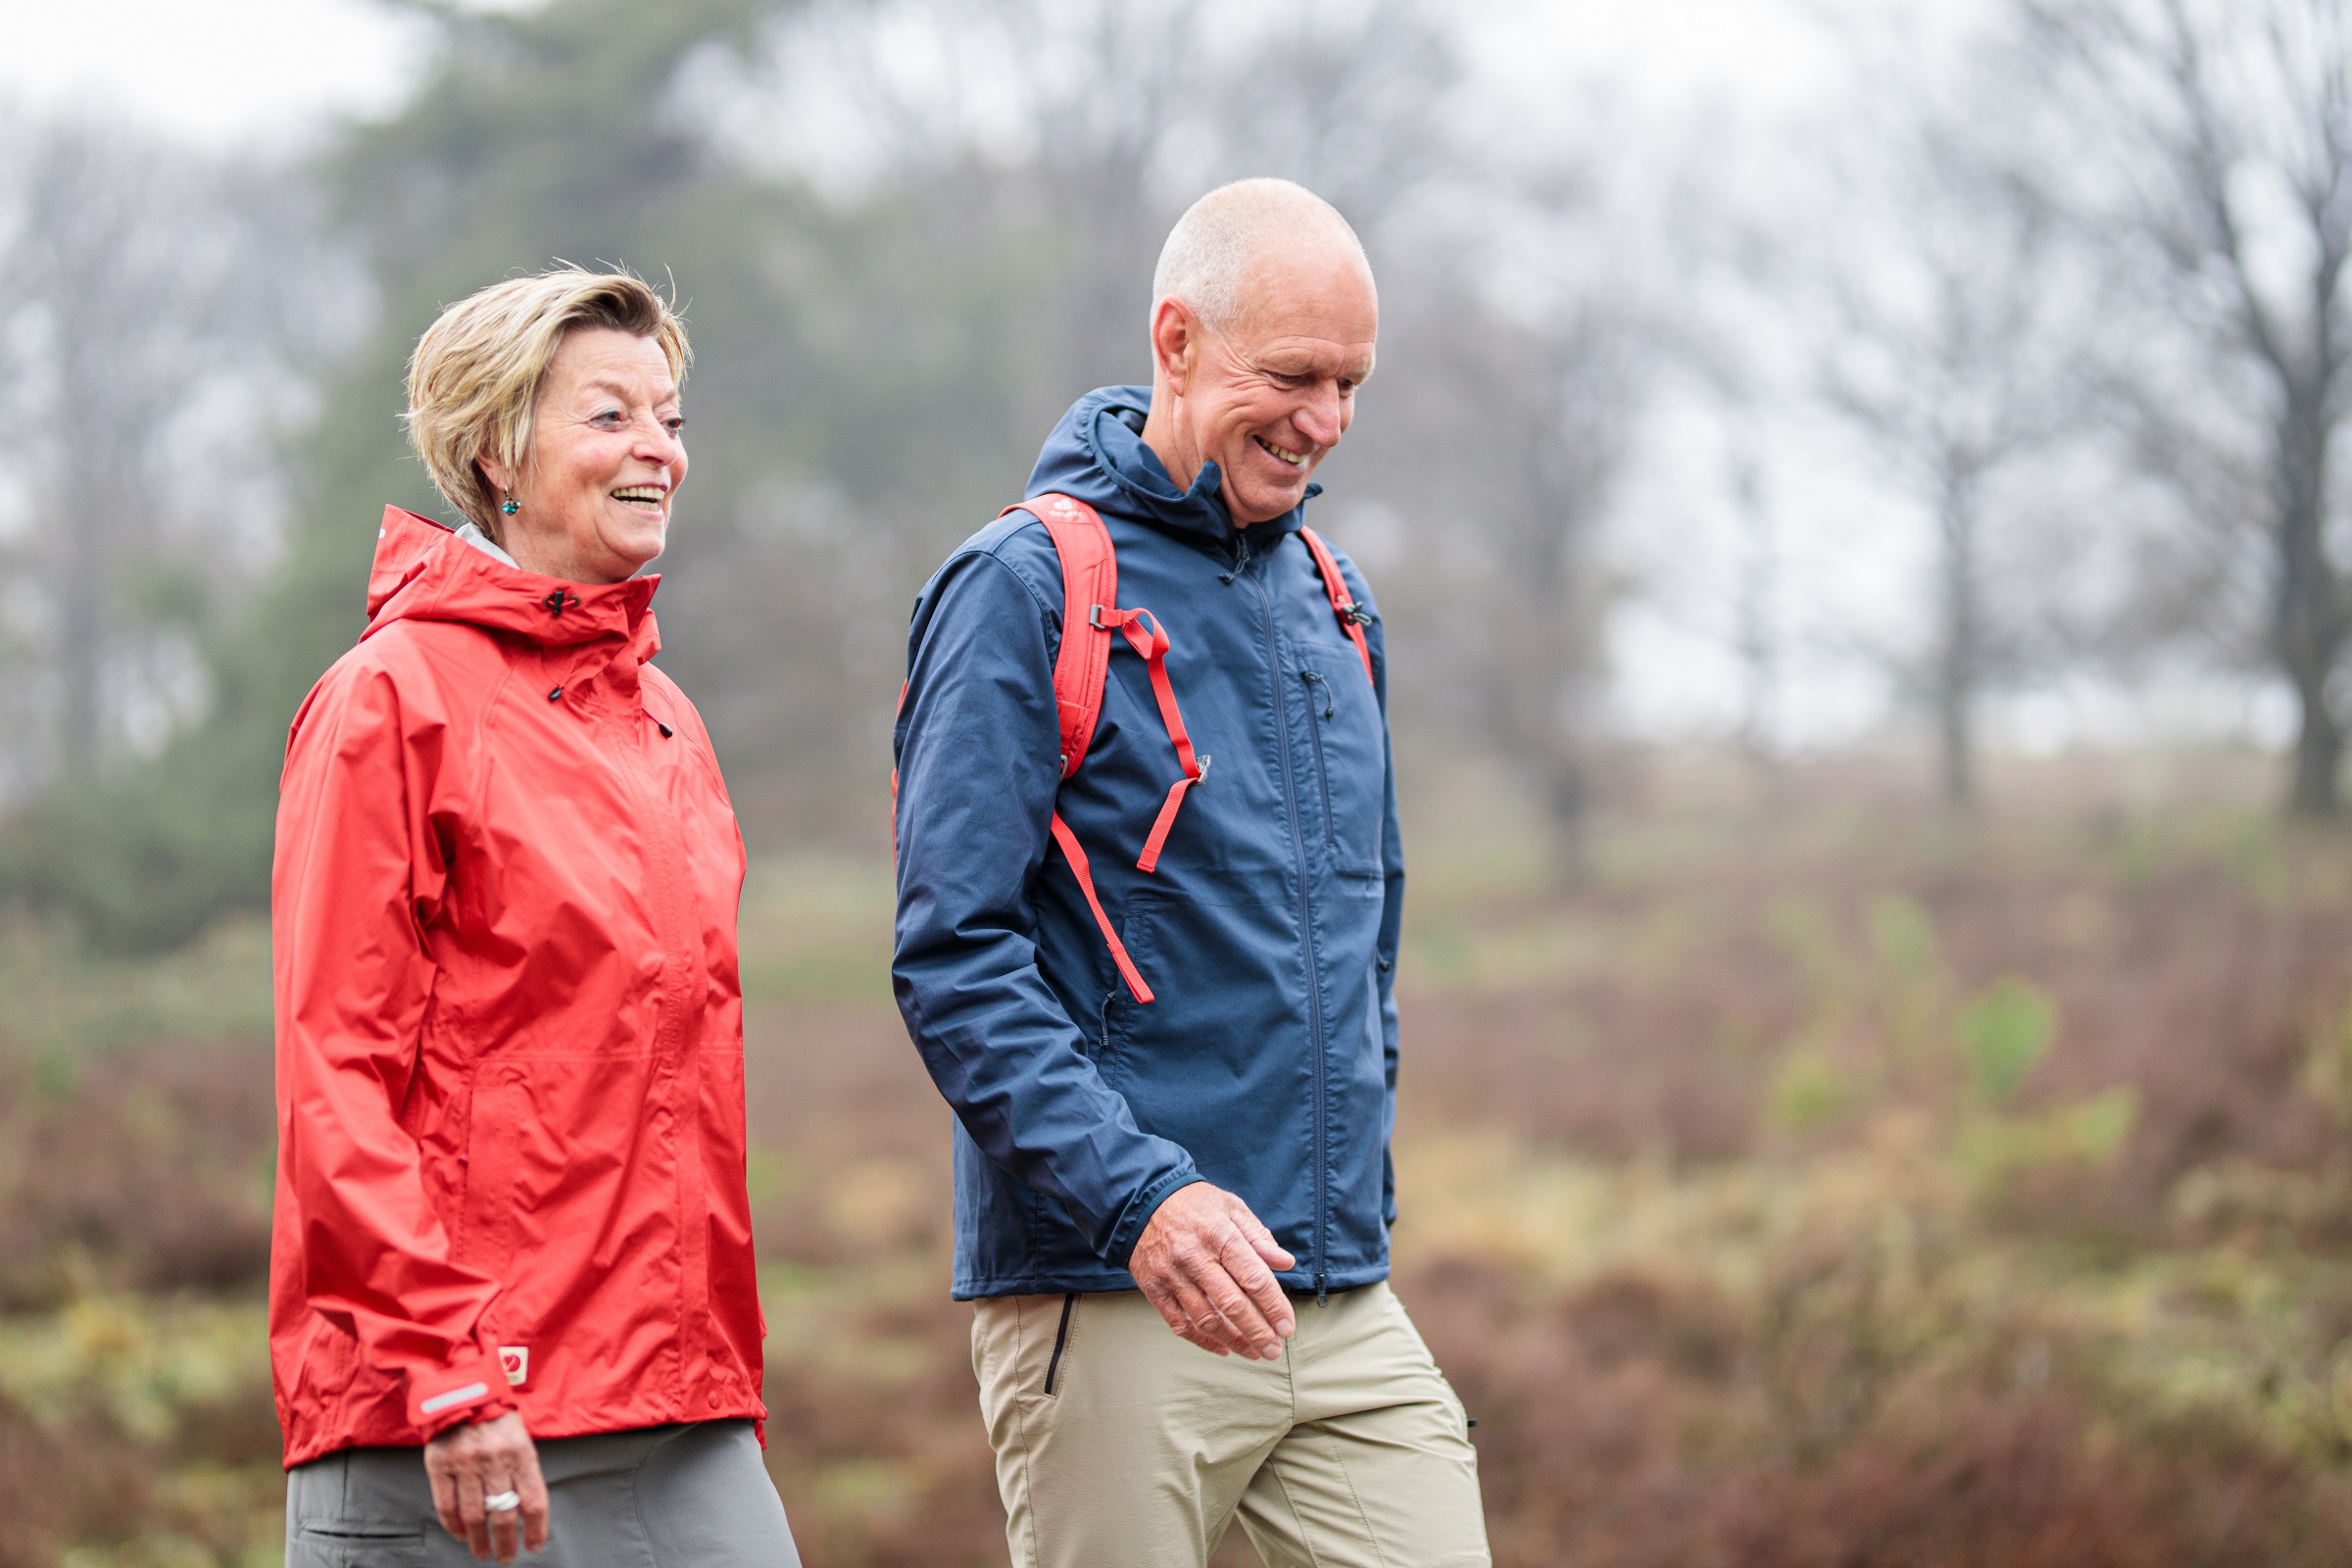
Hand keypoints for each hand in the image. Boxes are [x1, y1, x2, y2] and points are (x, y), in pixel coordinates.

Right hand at [424, 1411, 548, 1562]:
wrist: (463, 1392)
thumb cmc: (497, 1420)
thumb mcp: (521, 1440)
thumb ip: (523, 1473)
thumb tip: (528, 1513)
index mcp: (521, 1453)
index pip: (533, 1501)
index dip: (535, 1529)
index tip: (532, 1547)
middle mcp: (494, 1460)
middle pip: (503, 1514)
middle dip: (506, 1542)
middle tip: (506, 1557)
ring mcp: (465, 1464)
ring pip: (474, 1516)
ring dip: (480, 1541)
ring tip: (483, 1553)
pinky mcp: (440, 1465)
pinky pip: (446, 1505)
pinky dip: (454, 1526)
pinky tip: (461, 1535)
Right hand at [1129, 1181, 1296, 1358]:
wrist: (1141, 1201)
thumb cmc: (1193, 1204)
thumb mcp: (1231, 1207)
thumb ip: (1258, 1237)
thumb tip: (1285, 1263)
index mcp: (1219, 1234)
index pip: (1253, 1277)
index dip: (1274, 1306)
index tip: (1287, 1326)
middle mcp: (1194, 1257)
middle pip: (1232, 1304)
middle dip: (1257, 1332)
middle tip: (1273, 1350)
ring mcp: (1172, 1275)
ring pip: (1206, 1319)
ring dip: (1233, 1341)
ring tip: (1253, 1352)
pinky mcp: (1154, 1289)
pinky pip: (1180, 1323)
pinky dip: (1202, 1340)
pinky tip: (1222, 1348)